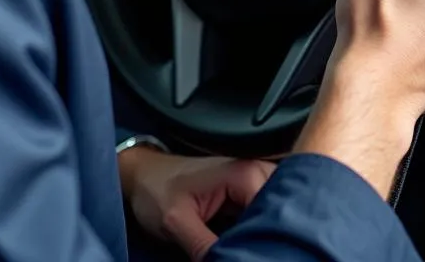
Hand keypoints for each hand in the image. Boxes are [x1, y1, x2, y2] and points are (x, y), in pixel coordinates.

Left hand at [118, 147, 275, 259]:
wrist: (143, 176)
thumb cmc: (156, 189)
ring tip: (254, 249)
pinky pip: (261, 212)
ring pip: (274, 210)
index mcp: (243, 172)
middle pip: (280, 207)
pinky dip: (258, 228)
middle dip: (273, 232)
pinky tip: (250, 244)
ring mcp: (251, 181)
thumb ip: (205, 246)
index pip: (276, 207)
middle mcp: (254, 171)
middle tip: (261, 253)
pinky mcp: (244, 192)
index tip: (260, 253)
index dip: (270, 235)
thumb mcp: (177, 222)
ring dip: (266, 231)